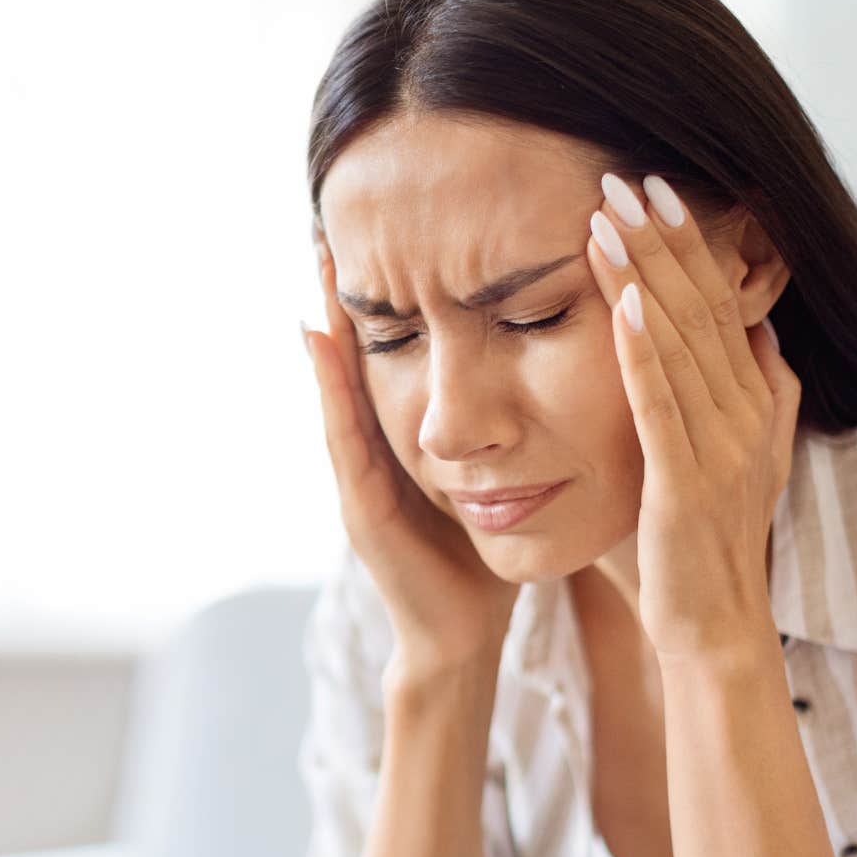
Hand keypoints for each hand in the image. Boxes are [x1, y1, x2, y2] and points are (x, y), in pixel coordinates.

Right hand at [301, 229, 519, 683]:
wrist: (462, 633)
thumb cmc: (481, 555)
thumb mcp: (491, 477)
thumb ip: (498, 429)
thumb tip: (535, 367)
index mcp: (409, 439)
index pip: (399, 353)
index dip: (392, 298)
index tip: (388, 230)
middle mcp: (377, 448)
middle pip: (358, 358)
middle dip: (347, 295)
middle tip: (333, 224)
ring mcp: (361, 474)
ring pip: (341, 383)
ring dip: (328, 323)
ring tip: (321, 262)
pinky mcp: (361, 503)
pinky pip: (343, 432)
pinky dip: (329, 384)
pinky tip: (321, 339)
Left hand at [585, 174, 799, 668]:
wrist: (712, 627)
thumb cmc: (698, 544)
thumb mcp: (721, 455)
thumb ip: (734, 395)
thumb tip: (748, 335)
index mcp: (753, 402)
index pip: (721, 304)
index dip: (690, 244)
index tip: (656, 187)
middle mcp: (748, 416)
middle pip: (704, 308)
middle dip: (664, 240)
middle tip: (623, 178)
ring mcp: (722, 449)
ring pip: (682, 345)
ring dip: (644, 278)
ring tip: (607, 220)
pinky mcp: (685, 483)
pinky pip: (662, 408)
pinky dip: (641, 355)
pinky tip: (619, 306)